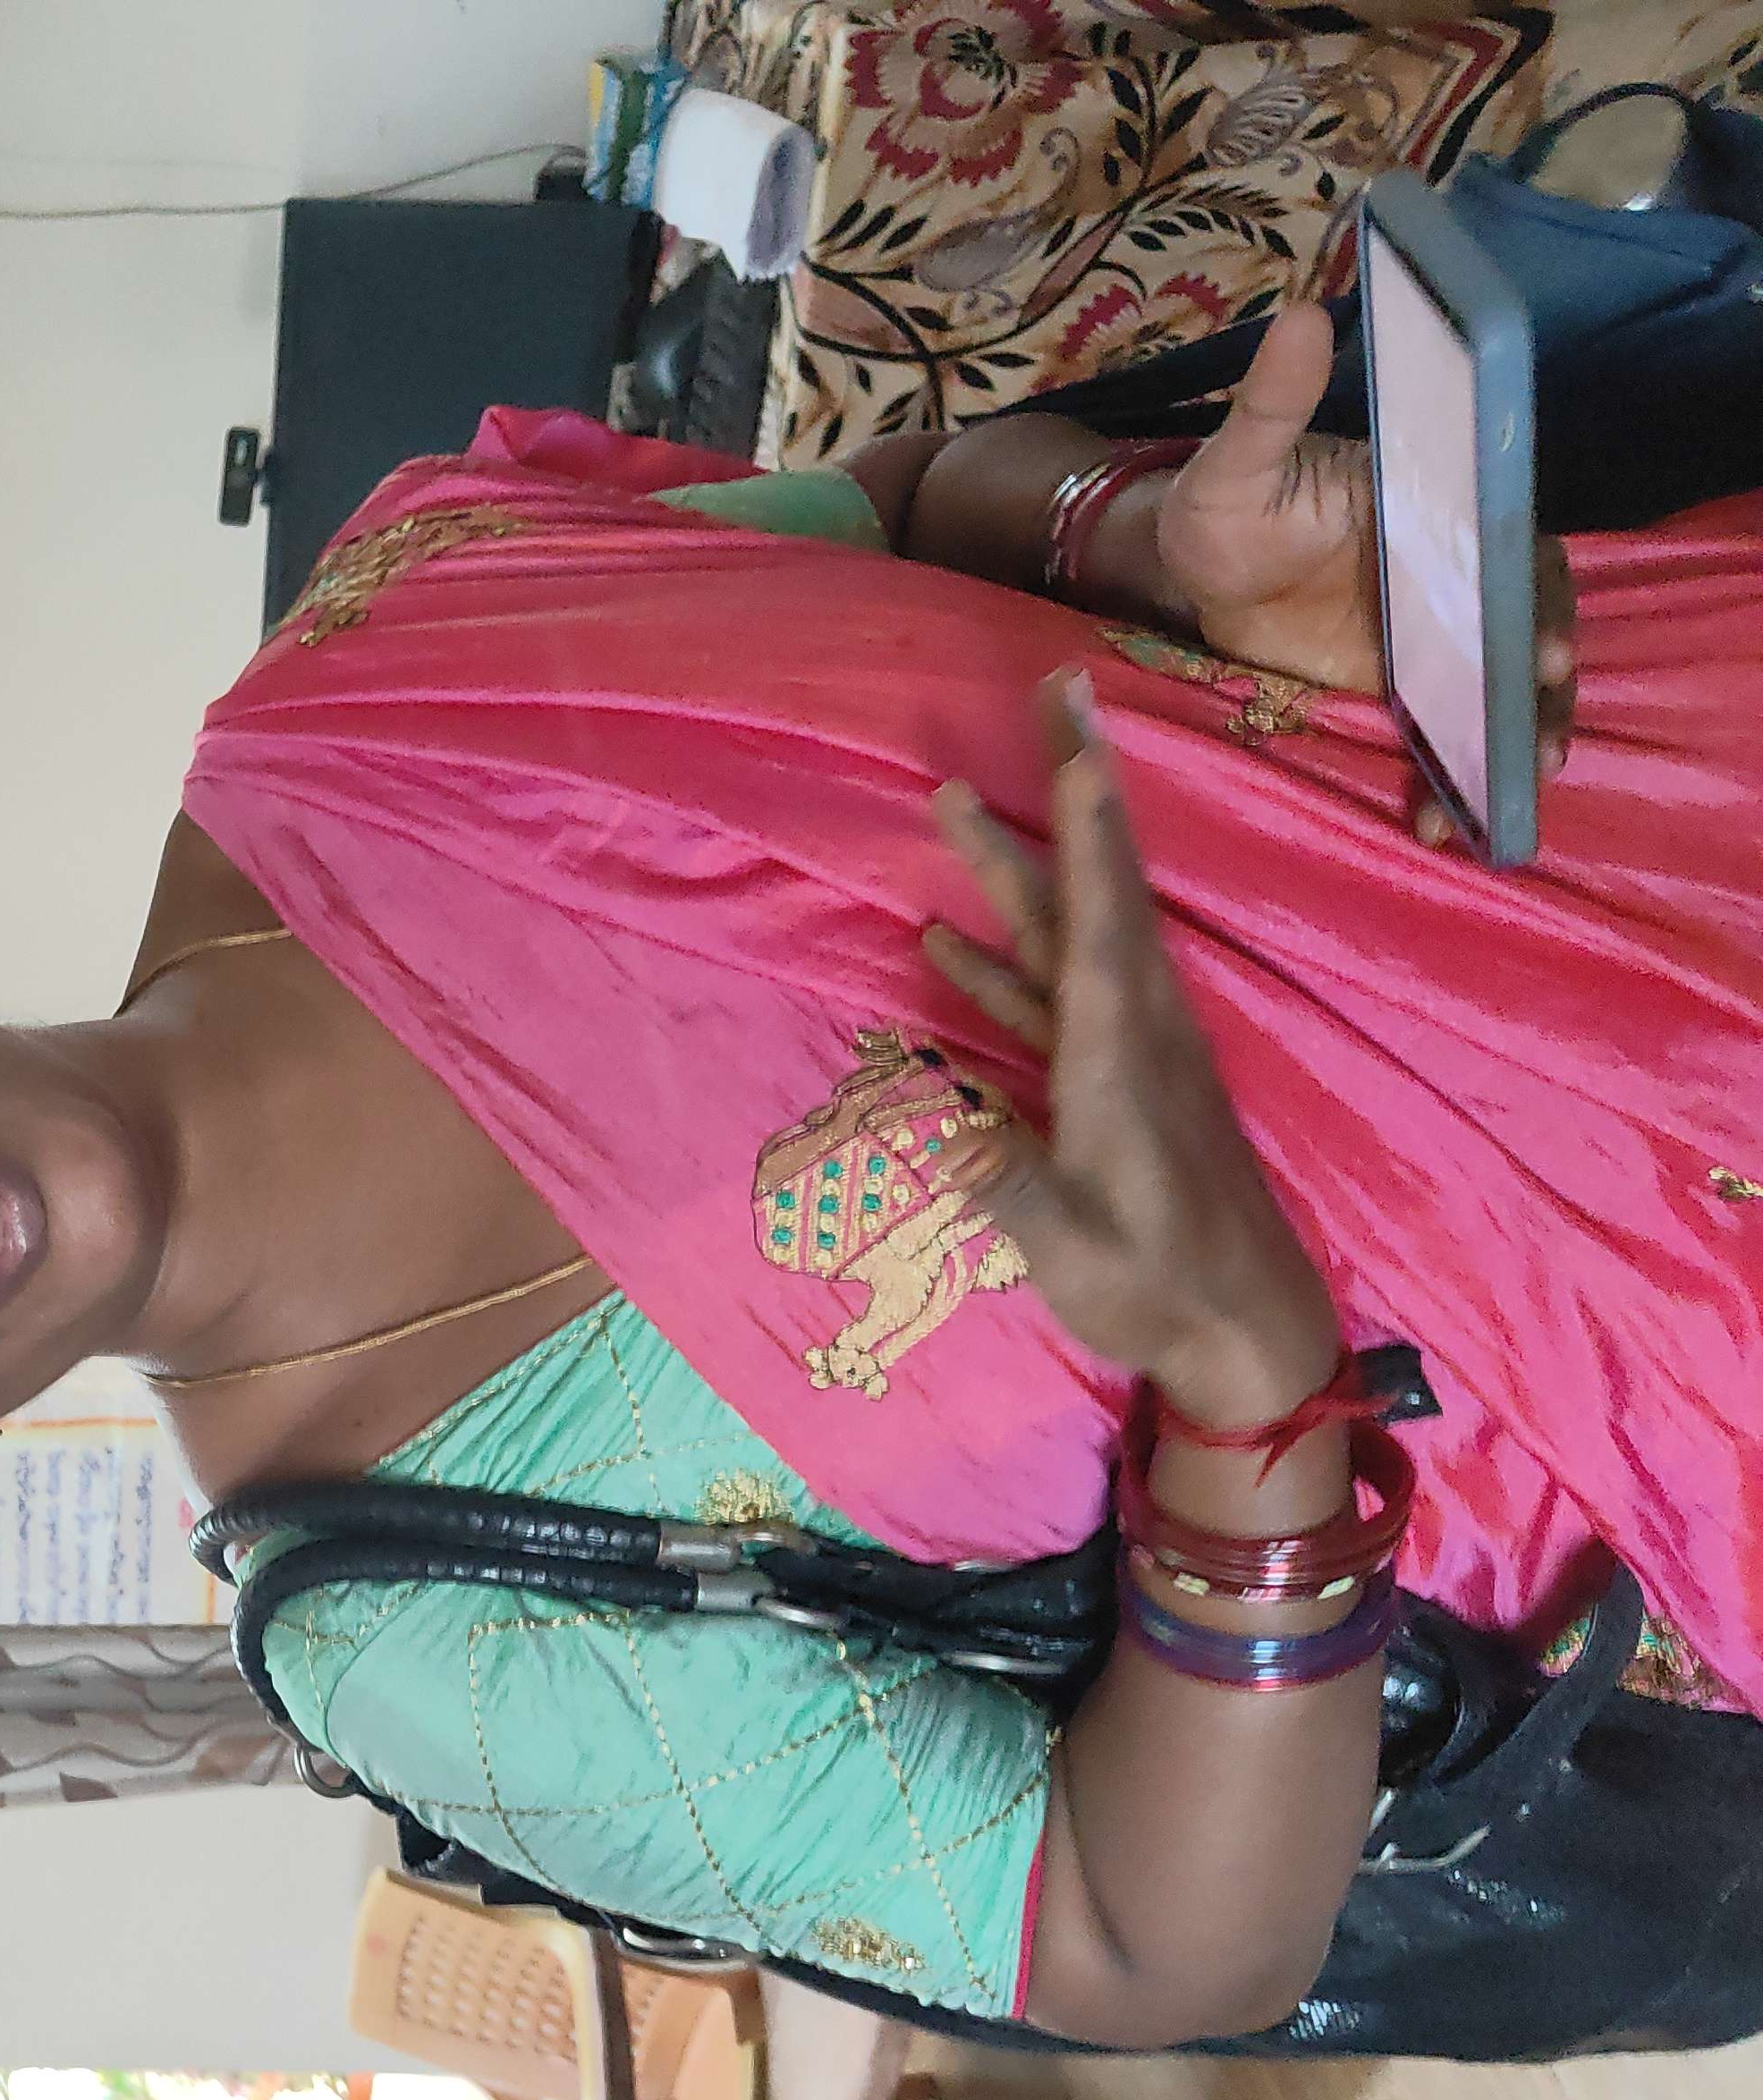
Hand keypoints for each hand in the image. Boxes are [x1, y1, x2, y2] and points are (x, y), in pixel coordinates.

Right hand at [921, 675, 1341, 1426]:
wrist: (1245, 1330)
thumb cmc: (1158, 1286)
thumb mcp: (1073, 1244)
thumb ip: (1000, 1177)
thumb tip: (925, 1113)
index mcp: (1120, 1049)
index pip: (1100, 907)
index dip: (1088, 814)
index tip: (1079, 727)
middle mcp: (1130, 1029)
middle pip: (1086, 891)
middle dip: (1058, 798)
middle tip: (1045, 700)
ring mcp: (1125, 1055)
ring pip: (1064, 938)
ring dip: (1014, 872)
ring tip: (950, 805)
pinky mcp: (1113, 1087)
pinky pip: (1052, 1002)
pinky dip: (1003, 965)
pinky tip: (948, 945)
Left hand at [1156, 310, 1578, 832]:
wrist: (1189, 568)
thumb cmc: (1219, 504)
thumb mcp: (1235, 458)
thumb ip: (1270, 404)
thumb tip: (1303, 318)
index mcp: (1436, 505)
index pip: (1508, 543)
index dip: (1531, 592)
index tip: (1534, 644)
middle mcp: (1451, 565)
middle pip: (1521, 621)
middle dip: (1537, 681)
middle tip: (1539, 730)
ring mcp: (1433, 629)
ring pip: (1496, 683)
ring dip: (1514, 735)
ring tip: (1513, 785)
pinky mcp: (1402, 681)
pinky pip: (1444, 726)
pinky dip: (1453, 773)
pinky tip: (1447, 822)